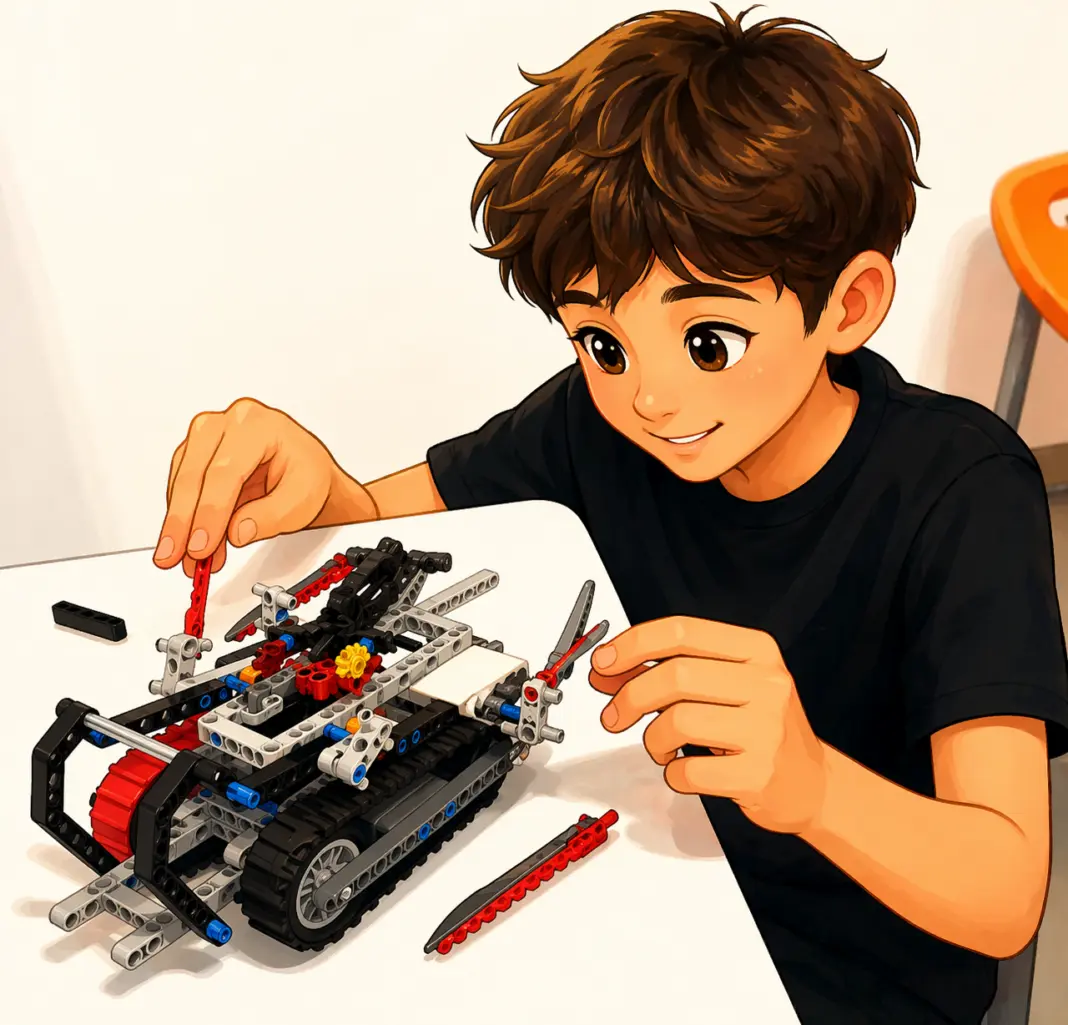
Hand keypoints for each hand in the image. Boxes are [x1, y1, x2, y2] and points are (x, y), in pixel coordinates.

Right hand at [154, 398, 377, 576]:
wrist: (304, 471)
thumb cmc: (307, 475)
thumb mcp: (303, 498)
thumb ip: (271, 515)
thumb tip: (236, 533)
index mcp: (258, 425)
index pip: (225, 472)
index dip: (209, 513)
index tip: (200, 545)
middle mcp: (229, 424)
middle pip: (194, 474)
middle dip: (182, 521)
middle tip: (175, 555)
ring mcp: (209, 436)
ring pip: (182, 481)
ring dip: (180, 525)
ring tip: (186, 560)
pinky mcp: (196, 453)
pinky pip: (182, 487)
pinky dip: (184, 520)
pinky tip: (190, 546)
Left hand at [590, 616, 827, 834]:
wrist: (809, 782)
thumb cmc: (759, 729)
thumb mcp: (723, 686)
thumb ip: (667, 671)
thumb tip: (608, 669)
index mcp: (756, 650)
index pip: (681, 632)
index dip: (632, 644)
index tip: (604, 662)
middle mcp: (766, 683)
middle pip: (675, 675)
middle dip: (630, 696)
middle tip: (614, 714)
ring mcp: (766, 729)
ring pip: (678, 721)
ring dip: (652, 739)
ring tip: (661, 746)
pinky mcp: (759, 773)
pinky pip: (690, 770)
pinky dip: (673, 773)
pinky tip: (683, 769)